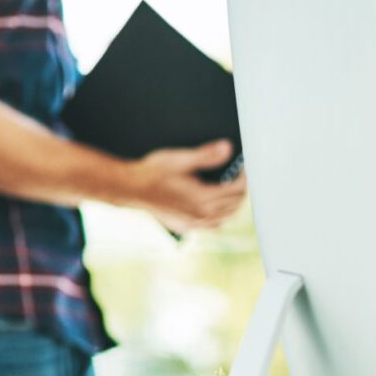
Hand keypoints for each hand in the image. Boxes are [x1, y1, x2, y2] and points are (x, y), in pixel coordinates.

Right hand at [120, 139, 246, 230]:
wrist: (130, 188)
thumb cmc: (152, 172)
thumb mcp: (181, 159)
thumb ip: (206, 155)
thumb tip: (228, 149)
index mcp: (203, 198)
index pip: (237, 190)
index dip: (244, 176)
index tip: (243, 166)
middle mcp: (201, 214)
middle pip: (235, 204)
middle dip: (241, 189)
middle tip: (240, 175)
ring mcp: (193, 223)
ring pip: (226, 217)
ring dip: (233, 204)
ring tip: (232, 189)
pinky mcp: (184, 226)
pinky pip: (212, 226)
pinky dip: (220, 217)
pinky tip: (217, 208)